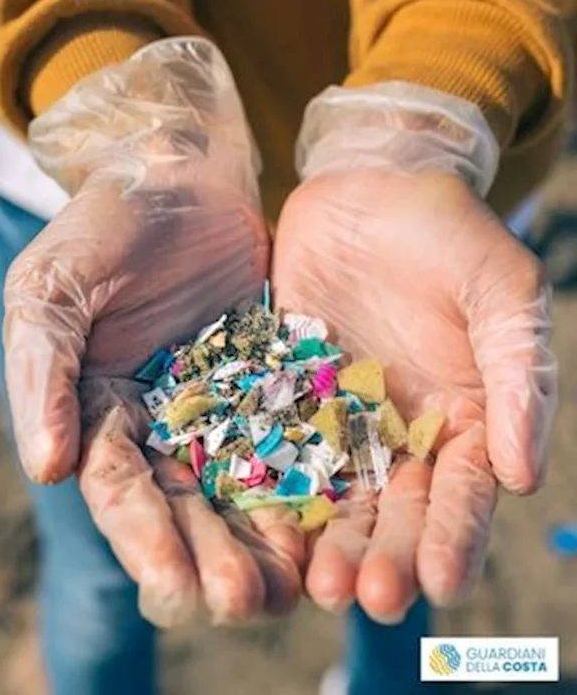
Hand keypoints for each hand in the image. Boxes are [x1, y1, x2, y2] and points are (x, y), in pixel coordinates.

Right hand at [6, 37, 299, 625]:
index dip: (143, 538)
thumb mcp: (50, 290)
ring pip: (238, 489)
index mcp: (92, 410)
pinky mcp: (270, 386)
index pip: (116, 486)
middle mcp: (153, 423)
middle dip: (209, 557)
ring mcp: (214, 408)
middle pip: (181, 505)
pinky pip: (290, 443)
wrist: (177, 167)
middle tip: (245, 603)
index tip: (174, 584)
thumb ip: (41, 375)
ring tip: (292, 590)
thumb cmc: (100, 224)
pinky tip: (330, 527)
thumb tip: (46, 470)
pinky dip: (305, 488)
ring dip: (260, 543)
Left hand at [273, 83, 556, 622]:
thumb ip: (516, 379)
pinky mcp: (278, 396)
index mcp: (463, 420)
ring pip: (330, 497)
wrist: (366, 185)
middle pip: (393, 511)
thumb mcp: (500, 293)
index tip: (439, 584)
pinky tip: (256, 529)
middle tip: (366, 598)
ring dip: (326, 544)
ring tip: (314, 586)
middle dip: (383, 557)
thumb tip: (527, 478)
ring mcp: (334, 420)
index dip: (453, 539)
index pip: (461, 493)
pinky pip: (270, 451)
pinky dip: (267, 493)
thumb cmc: (448, 233)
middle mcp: (398, 434)